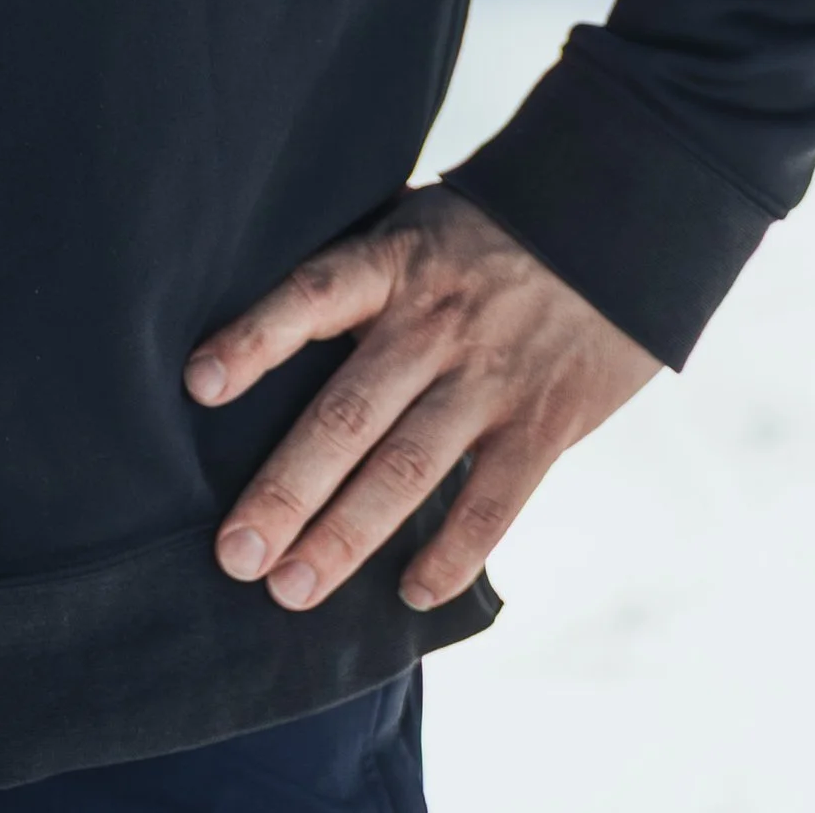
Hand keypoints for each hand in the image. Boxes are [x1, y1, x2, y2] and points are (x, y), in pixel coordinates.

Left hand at [184, 187, 656, 612]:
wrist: (617, 223)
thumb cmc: (489, 234)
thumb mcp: (416, 225)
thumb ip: (358, 278)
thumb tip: (267, 333)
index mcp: (393, 265)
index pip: (310, 297)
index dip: (254, 339)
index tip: (198, 385)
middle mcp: (434, 324)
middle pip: (347, 415)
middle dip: (285, 492)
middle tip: (234, 555)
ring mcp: (489, 379)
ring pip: (406, 470)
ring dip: (346, 537)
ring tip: (291, 589)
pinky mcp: (544, 424)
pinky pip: (490, 503)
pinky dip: (450, 554)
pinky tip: (408, 592)